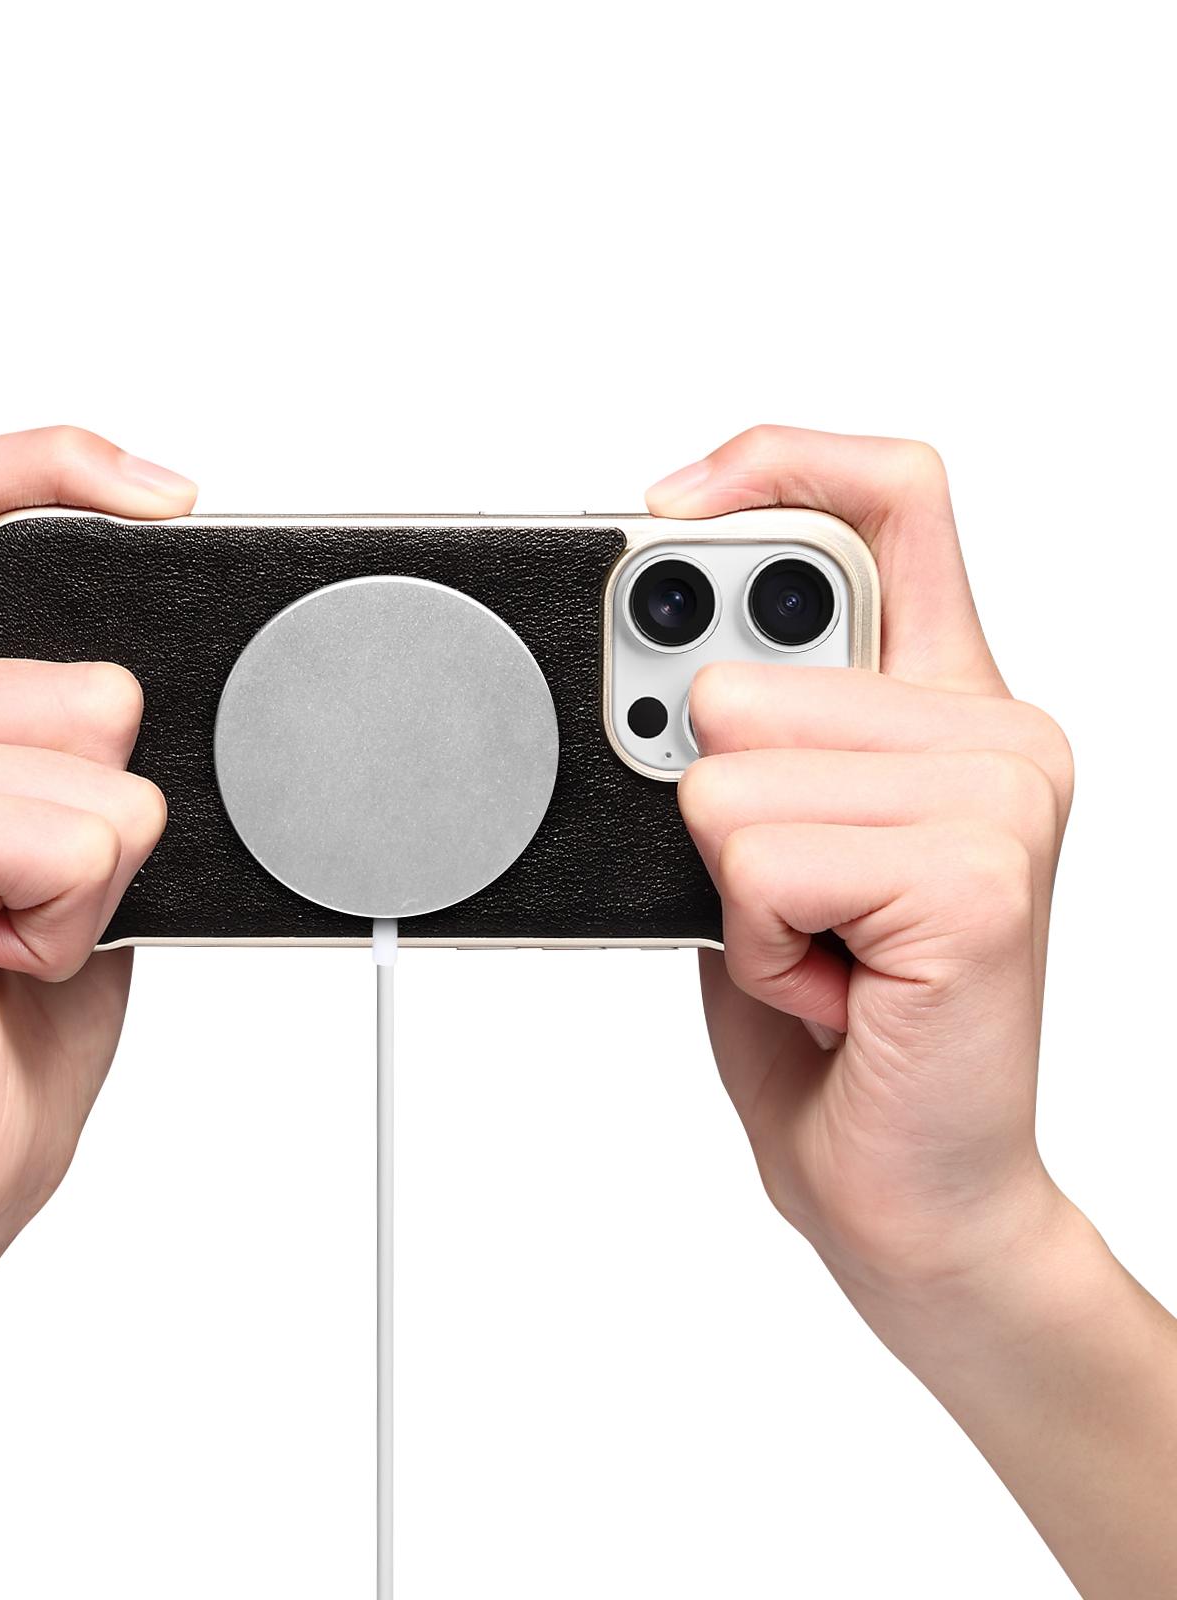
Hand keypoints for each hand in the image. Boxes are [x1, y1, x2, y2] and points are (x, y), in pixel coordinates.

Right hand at [0, 426, 196, 1270]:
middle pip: (92, 665)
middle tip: (27, 889)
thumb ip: (77, 724)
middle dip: (114, 795)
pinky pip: (80, 830)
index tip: (170, 503)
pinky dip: (77, 915)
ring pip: (101, 746)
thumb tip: (184, 662)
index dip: (56, 464)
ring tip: (5, 928)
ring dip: (96, 870)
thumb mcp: (61, 830)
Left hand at [651, 426, 1073, 1293]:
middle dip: (705, 796)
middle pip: (739, 673)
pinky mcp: (978, 878)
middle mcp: (991, 730)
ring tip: (809, 944)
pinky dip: (751, 940)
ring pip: (725, 772)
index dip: (774, 462)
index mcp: (939, 698)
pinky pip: (756, 856)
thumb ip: (745, 734)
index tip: (663, 509)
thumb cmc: (828, 1011)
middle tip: (778, 884)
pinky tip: (826, 986)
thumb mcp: (763, 841)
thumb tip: (664, 663)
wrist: (900, 1176)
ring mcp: (1000, 797)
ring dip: (729, 887)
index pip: (889, 495)